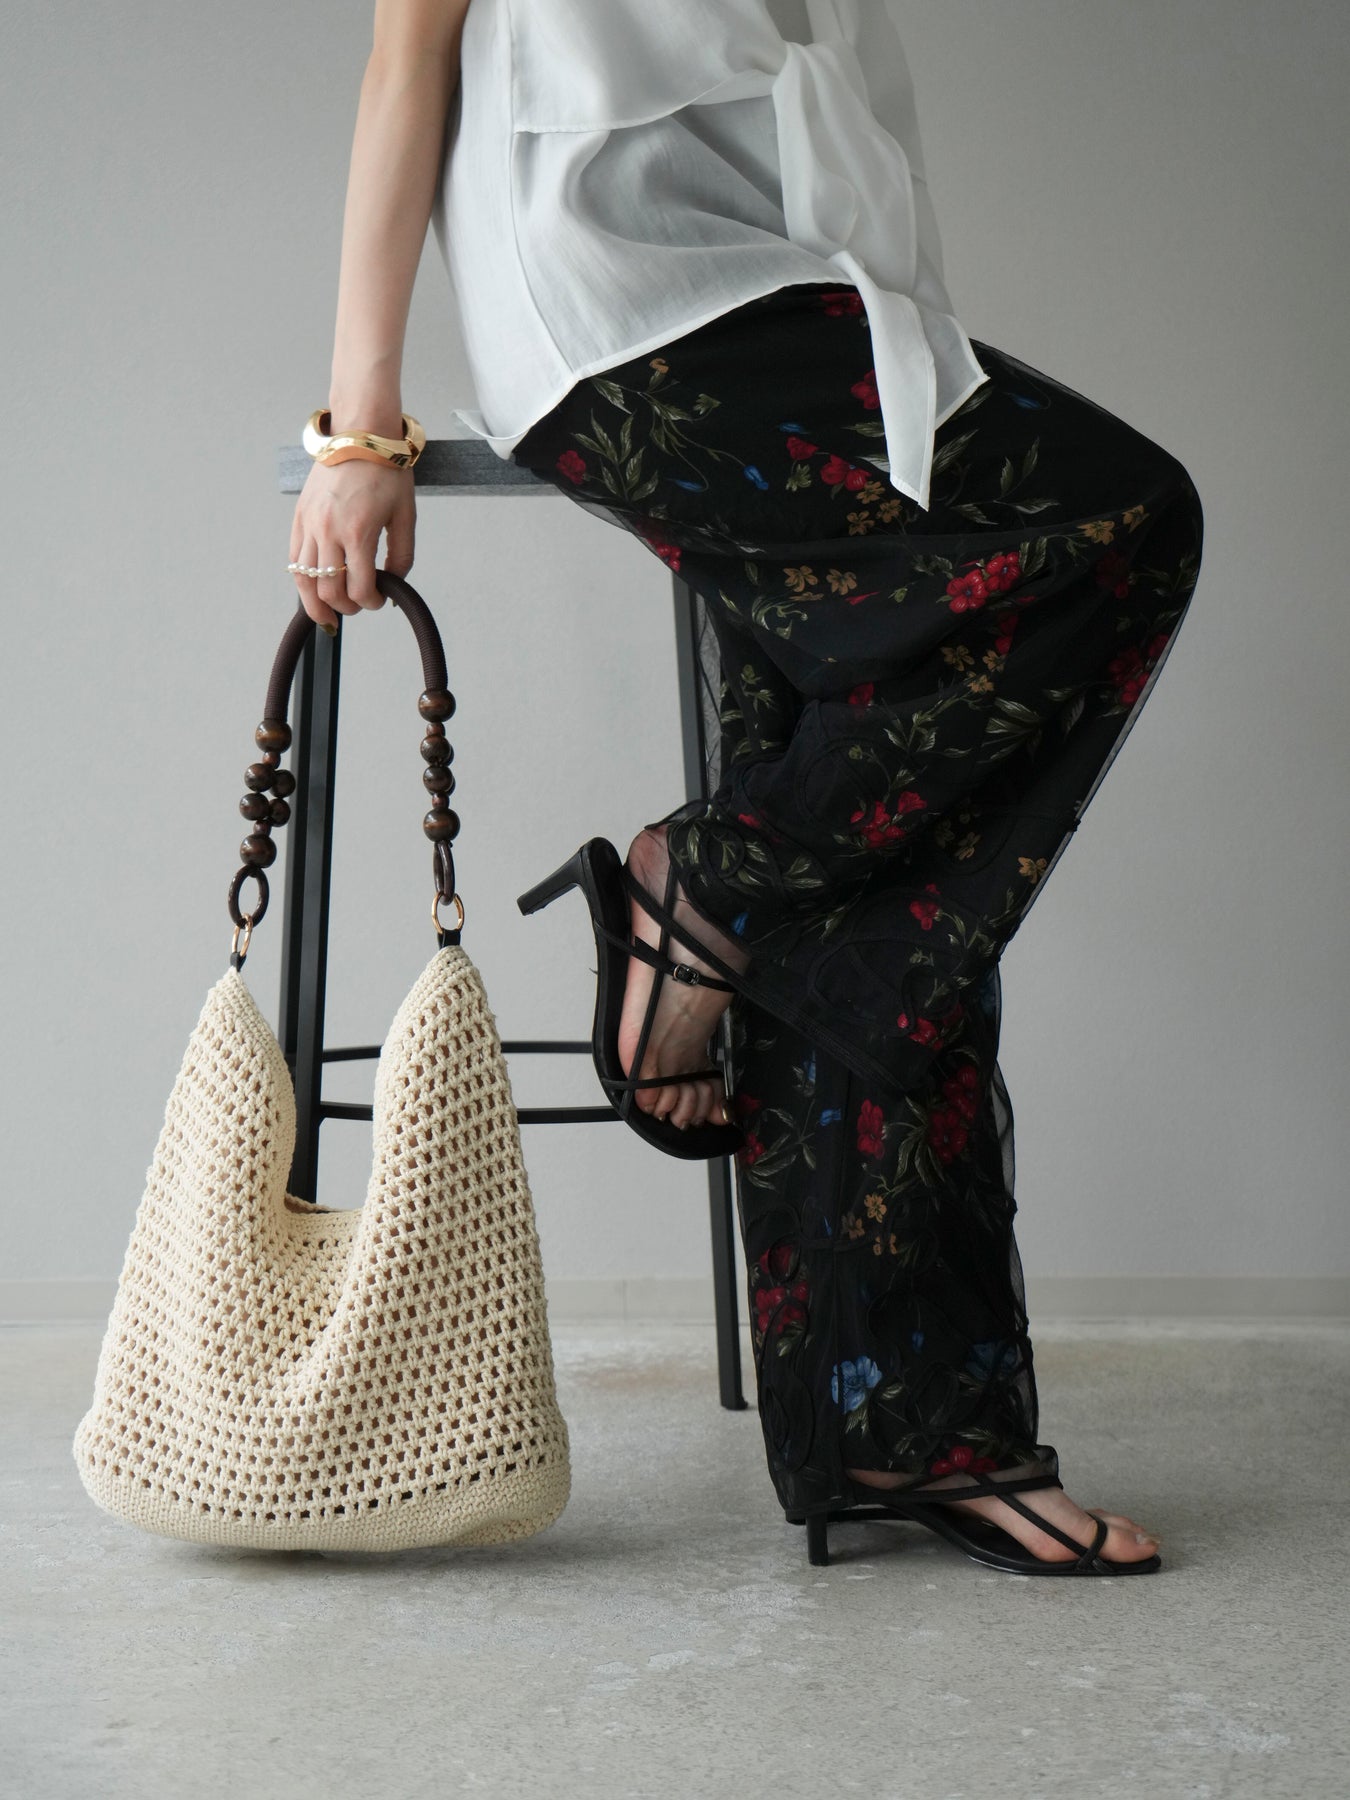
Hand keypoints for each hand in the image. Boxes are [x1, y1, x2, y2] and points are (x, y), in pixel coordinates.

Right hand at [289, 457, 415, 630]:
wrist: (361, 434)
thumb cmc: (386, 471)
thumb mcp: (406, 516)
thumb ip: (402, 556)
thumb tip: (393, 584)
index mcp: (359, 533)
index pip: (358, 588)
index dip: (370, 603)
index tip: (378, 600)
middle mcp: (329, 531)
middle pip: (328, 590)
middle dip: (344, 607)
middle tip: (356, 607)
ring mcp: (310, 524)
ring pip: (303, 579)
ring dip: (315, 603)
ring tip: (326, 614)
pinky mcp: (300, 516)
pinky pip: (294, 558)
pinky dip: (303, 578)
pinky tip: (314, 585)